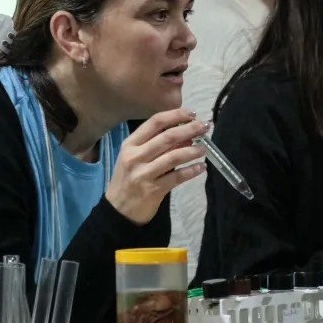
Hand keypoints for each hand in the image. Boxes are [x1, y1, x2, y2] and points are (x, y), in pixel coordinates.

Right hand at [106, 109, 208, 224]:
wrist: (118, 209)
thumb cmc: (128, 178)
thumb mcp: (135, 158)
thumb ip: (156, 145)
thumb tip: (185, 133)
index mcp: (130, 144)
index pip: (154, 122)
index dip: (175, 115)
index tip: (192, 113)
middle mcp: (135, 157)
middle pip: (167, 137)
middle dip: (190, 129)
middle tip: (205, 127)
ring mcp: (144, 174)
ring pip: (174, 156)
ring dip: (193, 150)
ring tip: (204, 148)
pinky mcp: (154, 190)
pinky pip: (178, 177)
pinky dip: (192, 170)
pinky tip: (201, 167)